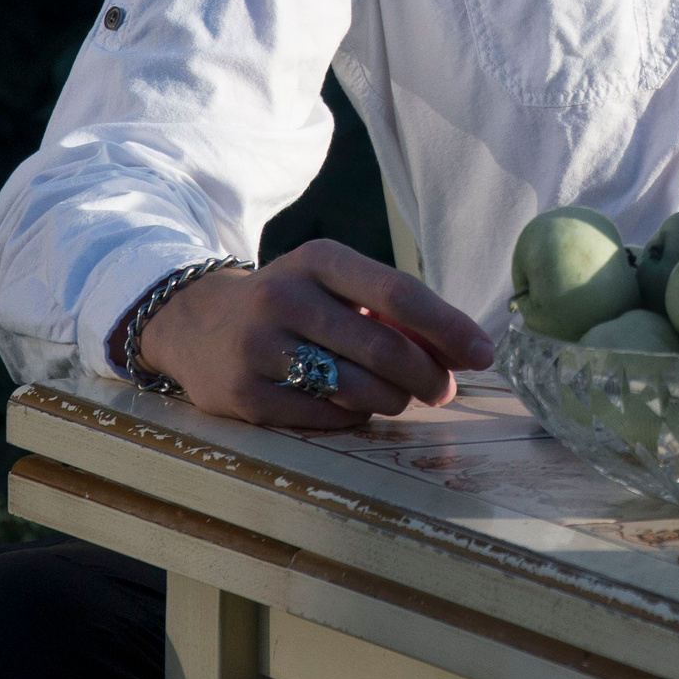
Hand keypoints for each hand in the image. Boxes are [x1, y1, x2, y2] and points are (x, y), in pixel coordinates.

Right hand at [133, 239, 495, 428]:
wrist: (195, 323)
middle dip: (427, 375)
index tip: (483, 354)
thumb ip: (390, 311)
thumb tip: (459, 352)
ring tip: (401, 398)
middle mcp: (285, 297)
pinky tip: (355, 409)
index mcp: (320, 260)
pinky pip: (320, 416)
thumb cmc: (292, 303)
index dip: (447, 328)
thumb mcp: (333, 285)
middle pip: (382, 347)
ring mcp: (258, 347)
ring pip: (354, 386)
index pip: (399, 294)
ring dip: (393, 399)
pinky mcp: (240, 394)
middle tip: (446, 390)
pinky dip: (351, 417)